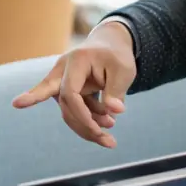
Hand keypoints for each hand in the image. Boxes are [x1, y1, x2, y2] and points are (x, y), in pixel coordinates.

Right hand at [12, 22, 136, 147]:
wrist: (108, 44)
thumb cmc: (116, 55)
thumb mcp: (124, 69)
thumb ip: (118, 90)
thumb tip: (116, 111)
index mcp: (76, 62)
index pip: (69, 92)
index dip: (80, 113)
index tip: (97, 130)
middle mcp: (63, 72)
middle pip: (65, 104)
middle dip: (82, 125)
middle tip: (108, 141)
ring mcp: (62, 83)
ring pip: (69, 112)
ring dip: (88, 127)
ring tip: (111, 139)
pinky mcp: (67, 93)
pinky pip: (75, 111)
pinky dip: (90, 122)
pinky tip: (107, 126)